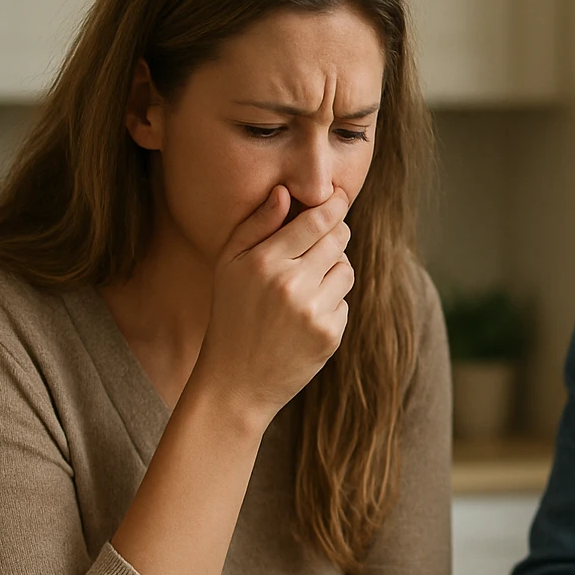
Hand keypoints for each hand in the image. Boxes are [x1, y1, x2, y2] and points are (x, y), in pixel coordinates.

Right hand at [196, 185, 354, 421]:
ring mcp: (313, 311)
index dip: (334, 205)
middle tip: (323, 238)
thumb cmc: (230, 314)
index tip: (338, 197)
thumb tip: (285, 192)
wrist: (235, 382)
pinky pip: (344, 301)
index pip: (317, 219)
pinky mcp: (330, 334)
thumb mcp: (228, 265)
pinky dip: (330, 303)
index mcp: (263, 261)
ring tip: (306, 283)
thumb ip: (256, 225)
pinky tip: (304, 315)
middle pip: (339, 239)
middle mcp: (290, 284)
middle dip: (335, 233)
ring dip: (334, 269)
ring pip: (346, 269)